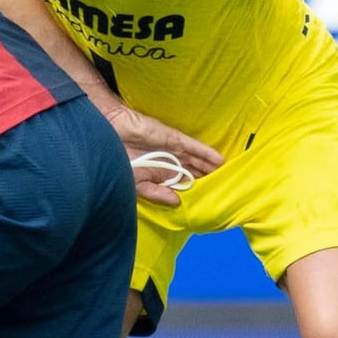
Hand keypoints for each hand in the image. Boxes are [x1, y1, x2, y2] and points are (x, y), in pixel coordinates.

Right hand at [105, 106, 224, 206]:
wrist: (108, 135)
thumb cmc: (118, 161)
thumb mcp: (137, 184)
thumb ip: (157, 193)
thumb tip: (177, 203)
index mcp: (160, 176)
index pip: (183, 185)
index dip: (197, 191)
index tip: (212, 200)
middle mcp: (169, 163)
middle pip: (194, 172)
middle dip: (209, 180)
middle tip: (228, 188)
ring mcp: (173, 151)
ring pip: (197, 161)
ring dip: (211, 168)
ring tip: (228, 176)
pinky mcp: (174, 138)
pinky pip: (194, 147)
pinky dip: (206, 153)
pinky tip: (219, 161)